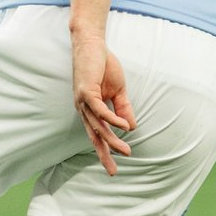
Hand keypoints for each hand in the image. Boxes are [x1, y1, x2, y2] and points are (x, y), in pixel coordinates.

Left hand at [70, 27, 134, 173]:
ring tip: (125, 151)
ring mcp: (83, 101)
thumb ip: (124, 108)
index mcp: (90, 110)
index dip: (105, 151)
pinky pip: (100, 110)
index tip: (112, 168)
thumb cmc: (103, 65)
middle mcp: (83, 109)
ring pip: (98, 126)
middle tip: (113, 171)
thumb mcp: (118, 90)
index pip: (97, 135)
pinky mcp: (86, 91)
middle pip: (94, 137)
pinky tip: (124, 127)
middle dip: (104, 154)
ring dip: (112, 140)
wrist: (92, 44)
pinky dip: (112, 119)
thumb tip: (131, 128)